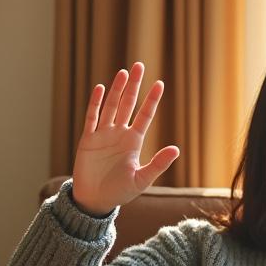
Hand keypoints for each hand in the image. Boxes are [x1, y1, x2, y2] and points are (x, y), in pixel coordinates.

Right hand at [71, 62, 179, 214]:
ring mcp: (103, 135)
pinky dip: (95, 103)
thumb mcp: (142, 179)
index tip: (159, 83)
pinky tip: (100, 88)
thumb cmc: (120, 192)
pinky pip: (92, 118)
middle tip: (139, 65)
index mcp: (134, 142)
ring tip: (123, 72)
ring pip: (111, 106)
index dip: (151, 100)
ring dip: (116, 89)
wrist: (95, 200)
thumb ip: (158, 164)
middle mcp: (119, 134)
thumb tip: (177, 149)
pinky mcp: (88, 140)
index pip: (145, 115)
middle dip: (133, 86)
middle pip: (127, 104)